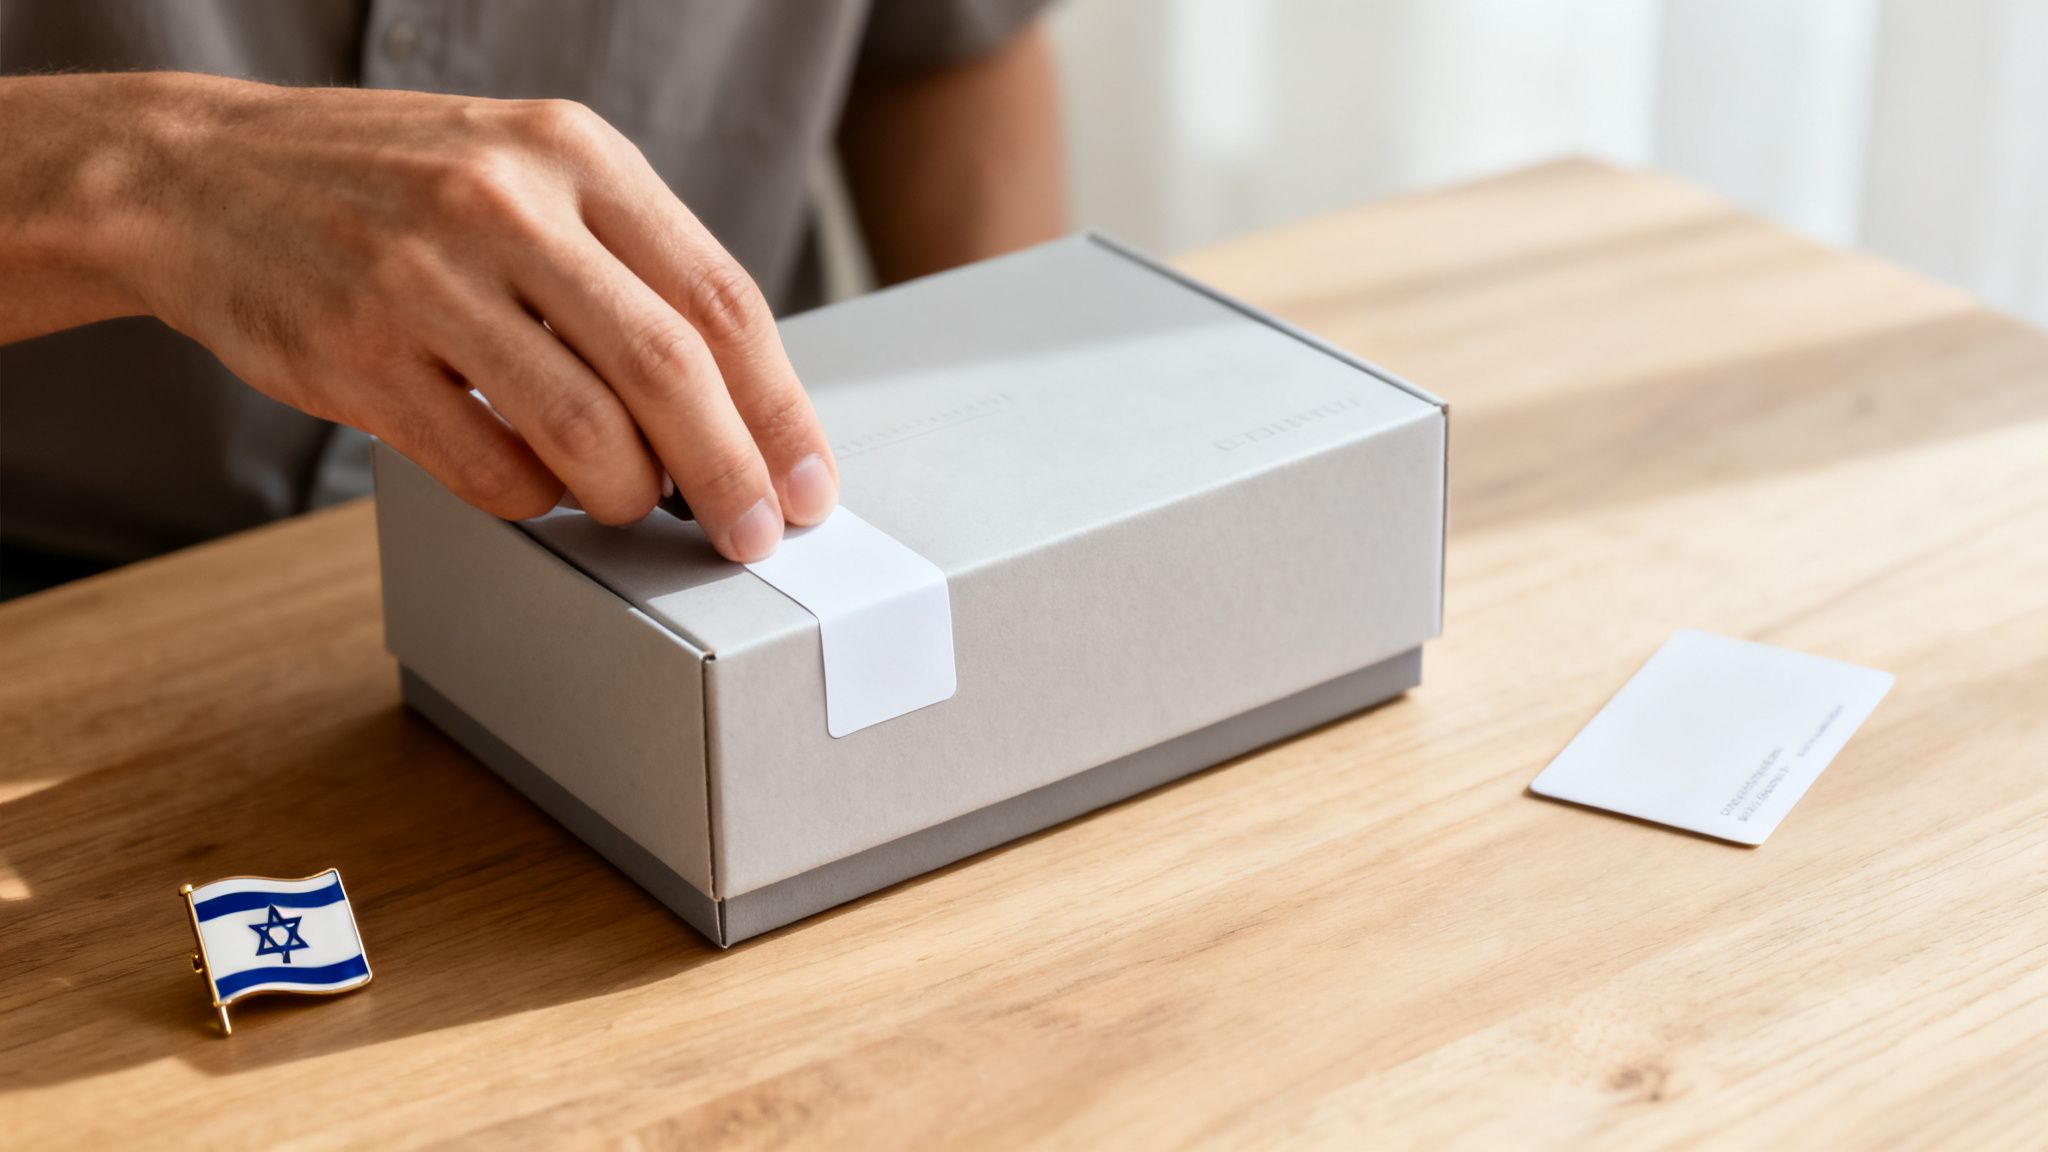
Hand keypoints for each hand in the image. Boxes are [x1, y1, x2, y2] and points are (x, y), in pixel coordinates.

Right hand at [124, 74, 835, 559]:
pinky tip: (535, 483)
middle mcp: (506, 204)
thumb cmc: (391, 188)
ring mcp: (426, 279)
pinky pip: (491, 469)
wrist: (199, 175)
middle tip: (754, 534)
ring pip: (586, 432)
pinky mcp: (358, 356)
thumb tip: (740, 403)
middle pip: (670, 371)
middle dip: (732, 475)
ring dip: (629, 498)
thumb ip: (628, 265)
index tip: (808, 483)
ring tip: (632, 507)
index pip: (721, 299)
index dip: (782, 409)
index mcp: (574, 153)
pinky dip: (535, 500)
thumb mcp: (525, 171)